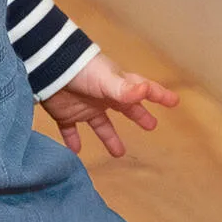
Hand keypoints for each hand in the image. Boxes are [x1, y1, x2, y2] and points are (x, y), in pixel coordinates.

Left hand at [41, 53, 178, 156]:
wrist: (47, 68)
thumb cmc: (81, 70)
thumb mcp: (106, 80)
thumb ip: (124, 89)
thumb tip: (144, 92)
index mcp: (116, 85)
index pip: (142, 89)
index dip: (158, 95)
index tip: (174, 102)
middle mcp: (102, 96)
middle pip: (125, 107)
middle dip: (138, 115)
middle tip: (151, 126)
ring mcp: (84, 105)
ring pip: (100, 124)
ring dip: (109, 137)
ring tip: (118, 153)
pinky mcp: (66, 113)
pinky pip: (70, 130)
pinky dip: (73, 140)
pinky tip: (75, 152)